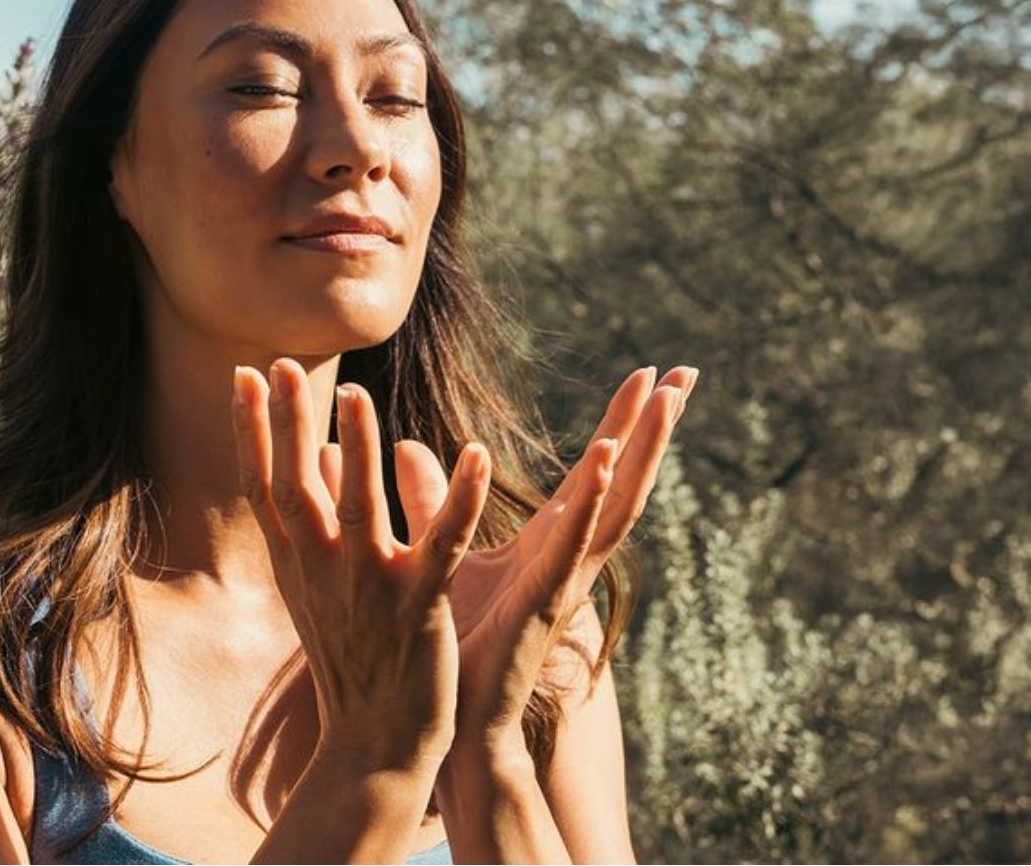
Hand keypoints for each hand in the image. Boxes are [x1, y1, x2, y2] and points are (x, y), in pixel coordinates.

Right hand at [231, 358, 494, 772]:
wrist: (374, 746)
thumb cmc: (352, 658)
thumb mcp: (320, 588)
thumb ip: (319, 521)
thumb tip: (323, 454)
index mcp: (298, 565)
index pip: (264, 486)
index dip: (252, 429)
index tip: (243, 374)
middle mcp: (322, 573)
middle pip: (297, 487)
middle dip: (288, 424)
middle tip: (280, 363)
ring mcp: (368, 591)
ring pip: (360, 508)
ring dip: (357, 448)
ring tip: (355, 393)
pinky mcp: (419, 608)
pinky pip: (440, 545)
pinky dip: (457, 499)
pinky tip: (477, 455)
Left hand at [316, 365, 697, 753]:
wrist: (451, 714)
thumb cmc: (452, 637)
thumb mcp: (439, 549)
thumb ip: (430, 498)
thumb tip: (402, 447)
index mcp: (551, 541)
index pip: (597, 470)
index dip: (625, 424)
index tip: (649, 373)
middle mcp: (569, 556)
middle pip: (623, 480)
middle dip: (654, 428)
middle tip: (685, 373)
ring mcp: (564, 580)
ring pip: (614, 508)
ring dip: (637, 453)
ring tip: (661, 402)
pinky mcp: (543, 604)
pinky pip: (574, 547)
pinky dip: (592, 504)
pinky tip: (605, 464)